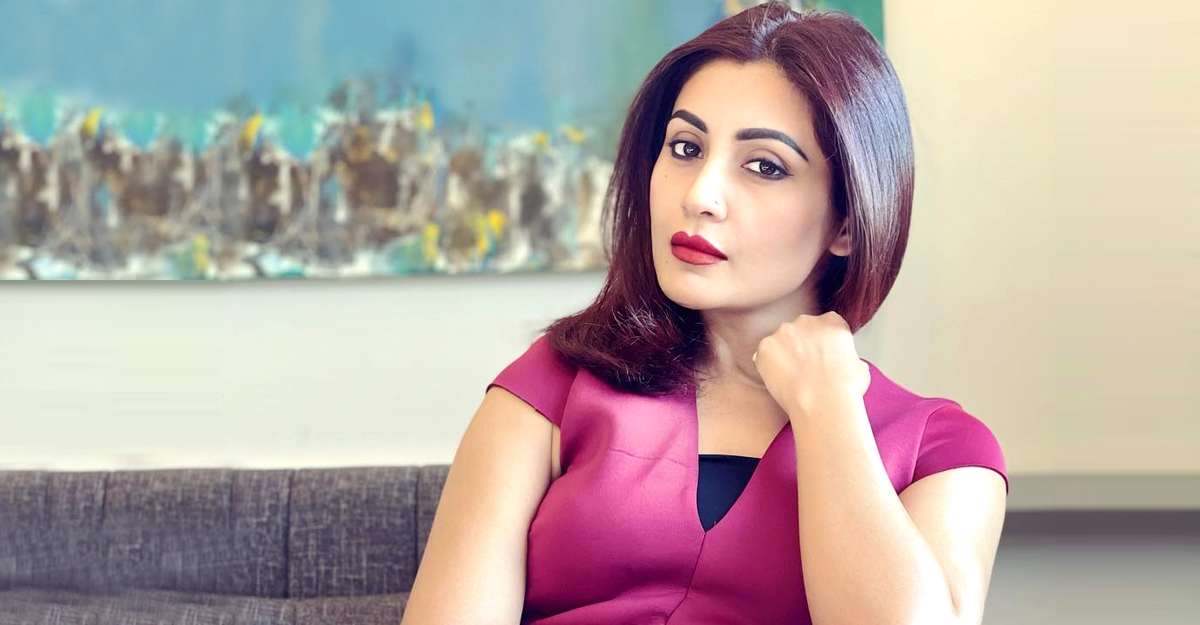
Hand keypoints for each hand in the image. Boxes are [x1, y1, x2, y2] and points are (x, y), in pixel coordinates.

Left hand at [752, 311, 870, 420]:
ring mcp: (784, 332)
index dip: (821, 344)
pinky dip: (767, 368)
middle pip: (799, 331)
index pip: (824, 326)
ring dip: (783, 357)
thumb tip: (851, 365)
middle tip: (804, 371)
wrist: (824, 401)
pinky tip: (779, 382)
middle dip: (800, 348)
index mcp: (832, 322)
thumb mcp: (861, 368)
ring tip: (792, 379)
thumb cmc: (845, 389)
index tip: (822, 360)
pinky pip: (762, 356)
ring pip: (779, 343)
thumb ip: (851, 359)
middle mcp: (807, 320)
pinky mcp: (766, 347)